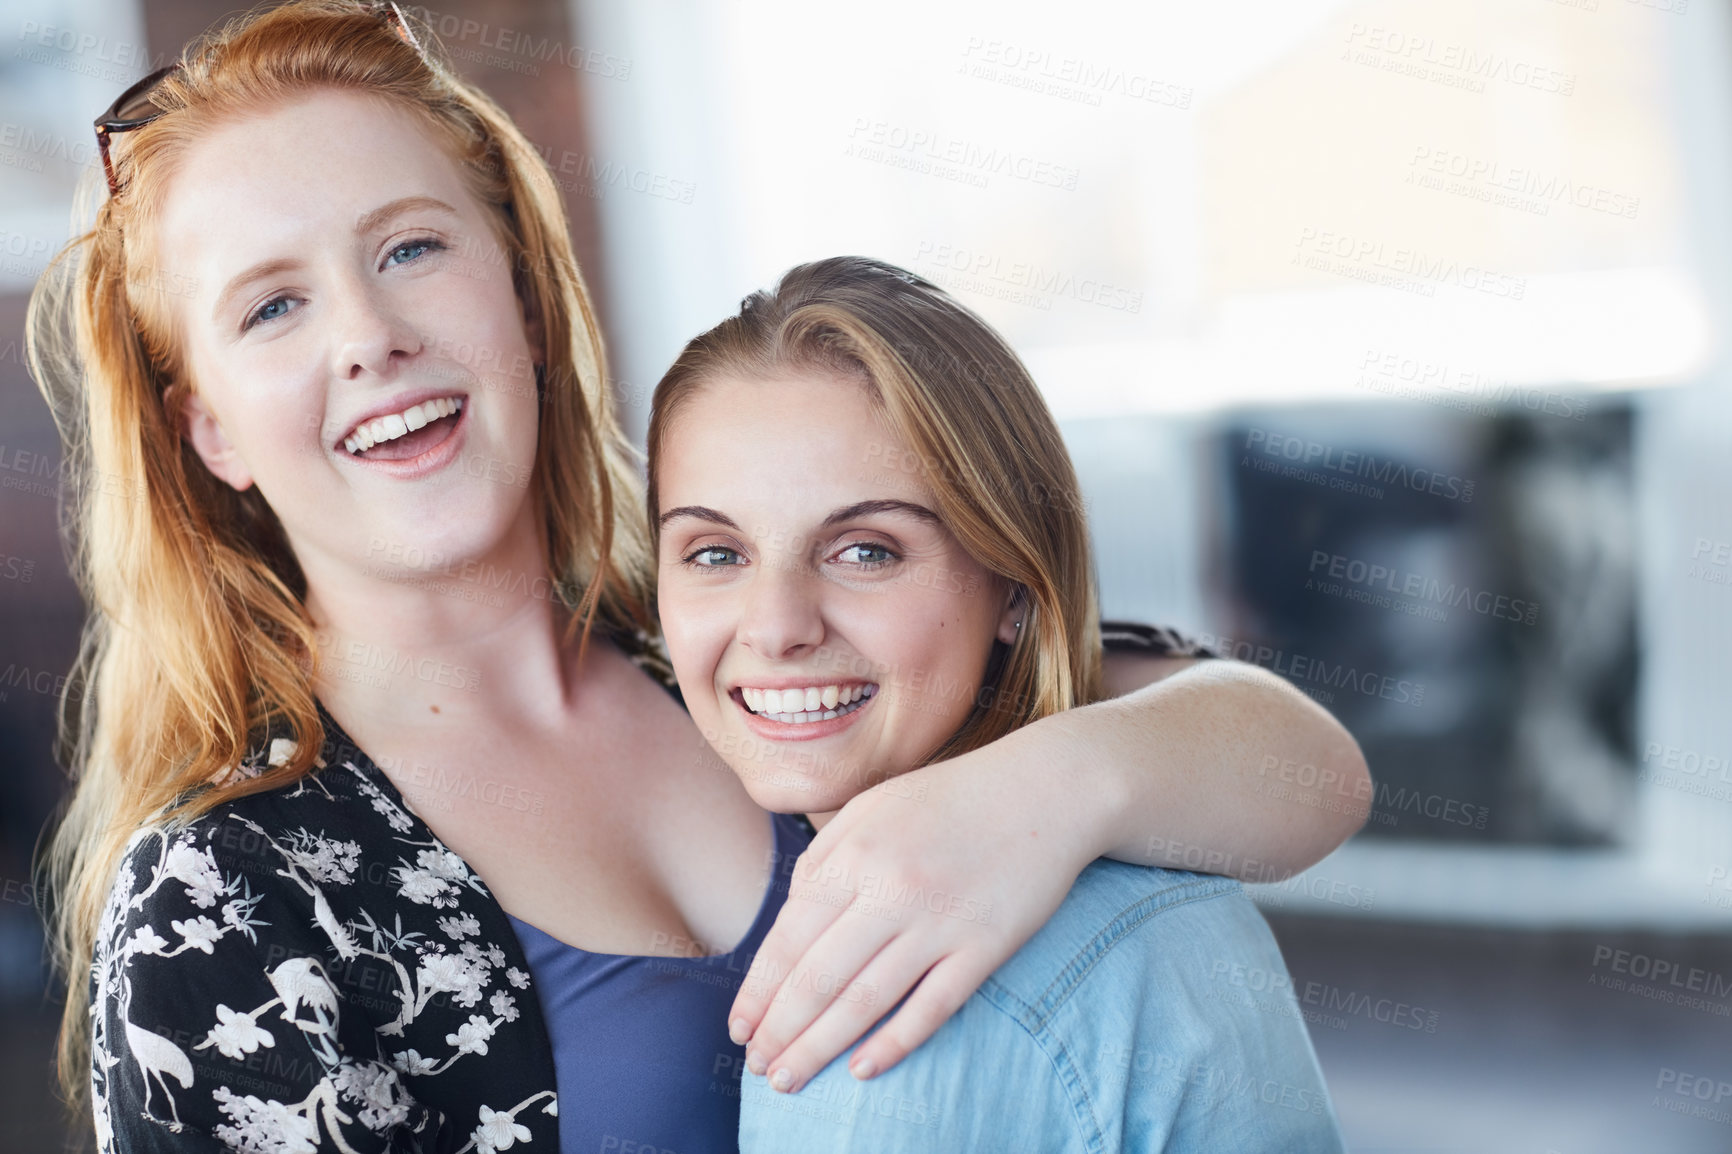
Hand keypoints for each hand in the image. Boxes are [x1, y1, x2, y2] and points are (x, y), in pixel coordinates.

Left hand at [727, 739, 1101, 1092]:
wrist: (1047, 787)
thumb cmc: (952, 798)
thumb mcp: (874, 806)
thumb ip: (825, 857)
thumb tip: (790, 916)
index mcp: (855, 853)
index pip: (790, 938)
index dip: (758, 990)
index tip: (738, 1028)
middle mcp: (891, 889)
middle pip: (819, 977)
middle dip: (780, 1030)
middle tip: (760, 1067)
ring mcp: (940, 920)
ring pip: (865, 1000)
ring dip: (820, 1047)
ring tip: (790, 1079)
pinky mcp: (987, 945)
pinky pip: (932, 1006)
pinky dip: (894, 1043)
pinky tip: (862, 1070)